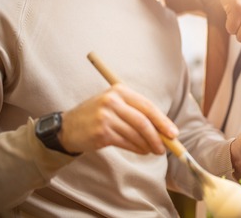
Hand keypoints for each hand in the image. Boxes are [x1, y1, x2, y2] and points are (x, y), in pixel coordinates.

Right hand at [57, 84, 178, 154]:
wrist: (67, 127)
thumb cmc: (96, 116)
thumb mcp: (114, 105)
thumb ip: (135, 112)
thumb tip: (163, 128)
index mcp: (119, 90)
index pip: (147, 105)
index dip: (162, 120)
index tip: (173, 132)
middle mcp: (112, 101)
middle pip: (143, 120)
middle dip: (158, 136)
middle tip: (166, 146)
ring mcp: (106, 117)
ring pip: (136, 134)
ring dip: (148, 145)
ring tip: (154, 150)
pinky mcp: (101, 132)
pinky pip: (126, 142)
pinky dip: (137, 148)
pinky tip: (142, 151)